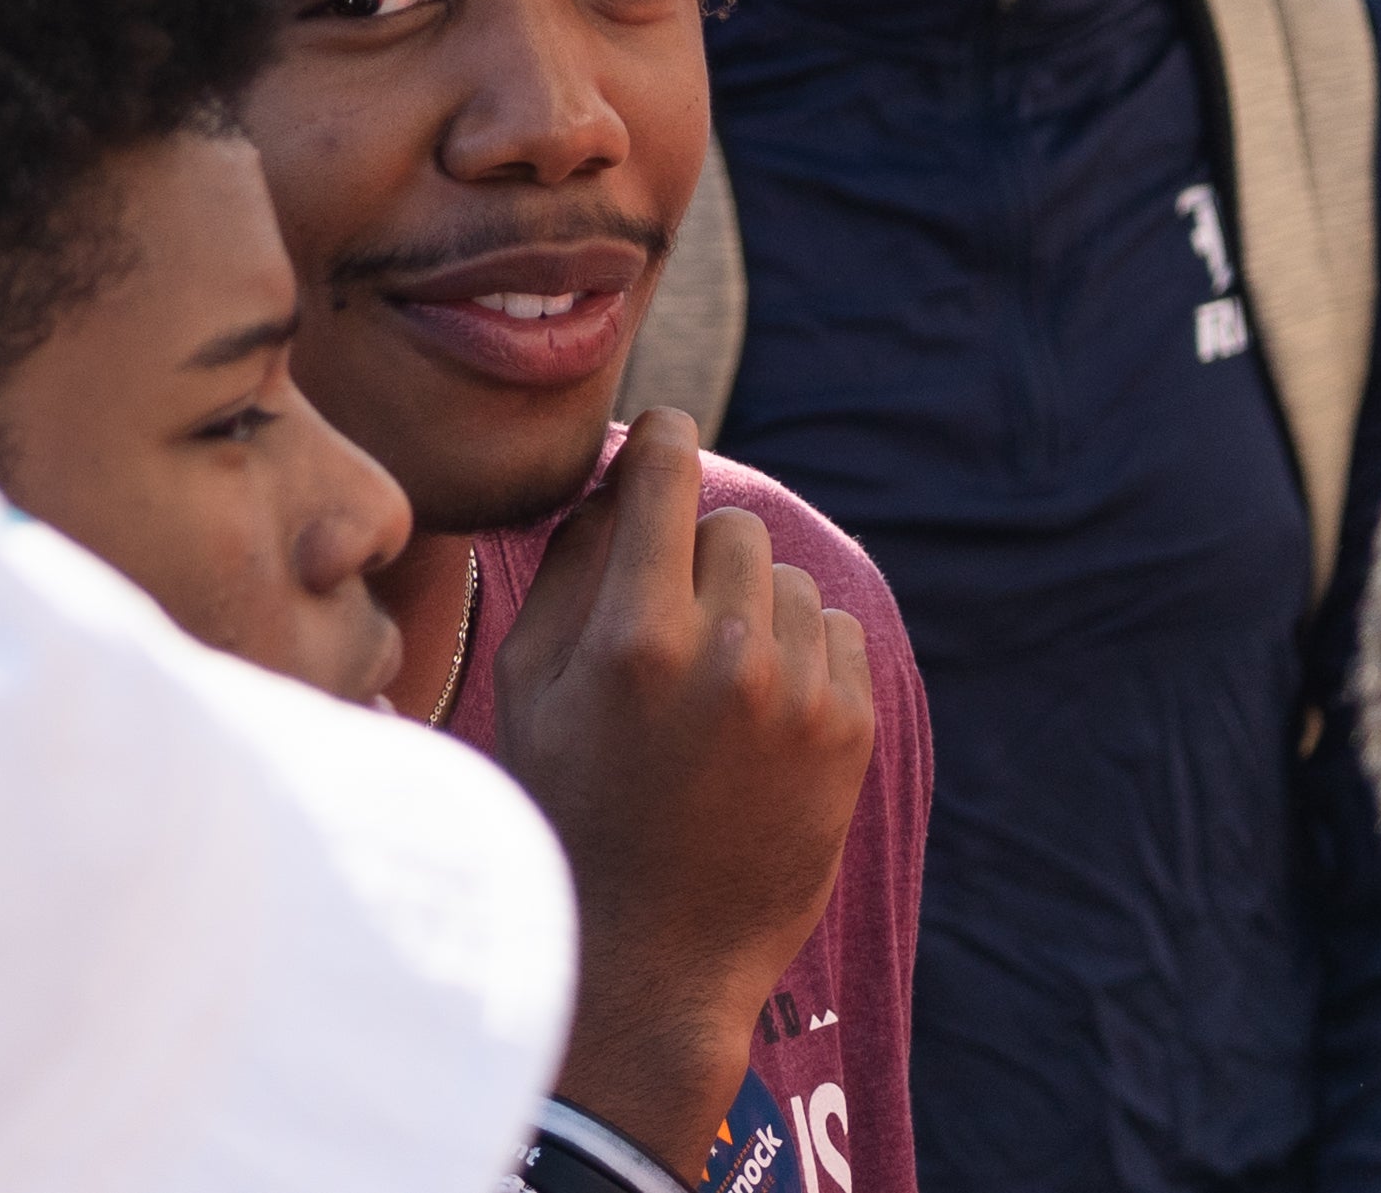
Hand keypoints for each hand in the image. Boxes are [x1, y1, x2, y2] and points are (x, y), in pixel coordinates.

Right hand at [493, 414, 877, 1182]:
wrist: (656, 951)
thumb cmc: (571, 806)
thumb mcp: (529, 685)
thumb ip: (570, 569)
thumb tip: (618, 485)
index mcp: (632, 637)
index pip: (666, 480)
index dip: (666, 440)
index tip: (668, 428)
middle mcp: (725, 656)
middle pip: (732, 525)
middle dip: (697, 545)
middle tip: (665, 600)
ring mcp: (799, 698)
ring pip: (787, 577)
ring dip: (749, 597)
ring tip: (707, 668)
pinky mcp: (850, 735)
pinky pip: (834, 632)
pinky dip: (797, 646)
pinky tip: (753, 701)